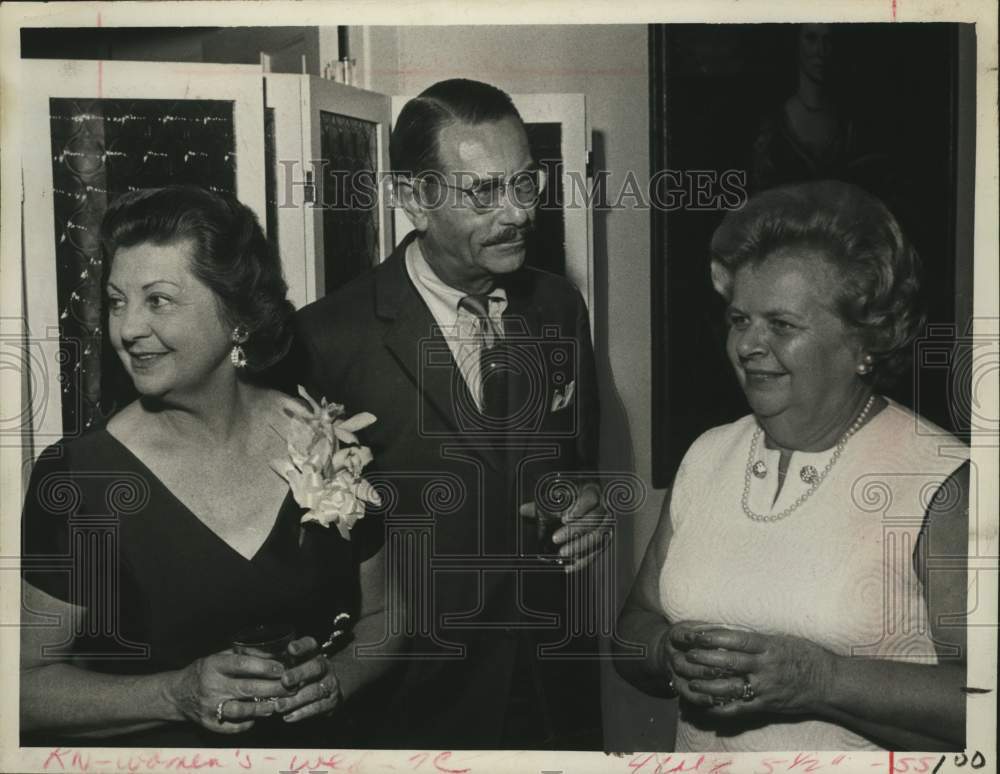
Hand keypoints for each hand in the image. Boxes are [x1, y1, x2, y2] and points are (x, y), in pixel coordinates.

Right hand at [167, 649, 291, 732]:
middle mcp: (211, 686)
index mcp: (214, 666)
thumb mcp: (219, 657)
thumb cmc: (205, 671)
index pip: (242, 665)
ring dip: (264, 708)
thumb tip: (274, 654)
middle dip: (273, 688)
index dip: (264, 666)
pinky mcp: (210, 724)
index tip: (282, 668)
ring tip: (279, 704)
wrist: (178, 694)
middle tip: (291, 687)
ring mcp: (210, 707)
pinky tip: (260, 716)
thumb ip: (243, 656)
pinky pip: (234, 726)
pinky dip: (248, 723)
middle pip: (247, 688)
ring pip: (242, 710)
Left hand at [273, 636, 341, 722]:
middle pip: (316, 667)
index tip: (290, 648)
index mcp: (315, 653)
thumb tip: (255, 662)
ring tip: (278, 706)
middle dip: (300, 673)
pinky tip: (288, 716)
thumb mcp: (296, 663)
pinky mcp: (331, 702)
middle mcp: (325, 667)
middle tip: (284, 680)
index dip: (302, 646)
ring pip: (315, 691)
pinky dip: (302, 713)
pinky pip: (318, 708)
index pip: (311, 645)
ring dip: (296, 699)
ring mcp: (330, 684)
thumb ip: (281, 661)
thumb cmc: (303, 674)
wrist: (330, 689)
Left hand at [519, 481, 612, 572]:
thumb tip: (523, 510)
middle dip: (574, 531)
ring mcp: (606, 525)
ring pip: (598, 537)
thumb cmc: (568, 501)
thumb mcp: (555, 501)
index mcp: (592, 492)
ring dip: (579, 547)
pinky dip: (583, 561)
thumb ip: (541, 506)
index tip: (564, 518)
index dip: (579, 508)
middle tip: (555, 539)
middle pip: (594, 520)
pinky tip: (569, 567)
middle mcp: (603, 508)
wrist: (583, 509)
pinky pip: (597, 552)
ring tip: (562, 554)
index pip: (590, 498)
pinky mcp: (605, 540)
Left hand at [675, 626, 836, 715]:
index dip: (715, 637)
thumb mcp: (783, 639)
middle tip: (687, 655)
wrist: (829, 683)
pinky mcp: (766, 706)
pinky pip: (740, 709)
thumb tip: (730, 631)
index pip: (737, 640)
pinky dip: (721, 708)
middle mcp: (766, 667)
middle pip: (730, 662)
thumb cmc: (806, 656)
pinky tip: (706, 705)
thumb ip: (758, 638)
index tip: (697, 634)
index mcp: (769, 647)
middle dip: (706, 659)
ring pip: (731, 687)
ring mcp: (765, 688)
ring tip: (692, 681)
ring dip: (709, 685)